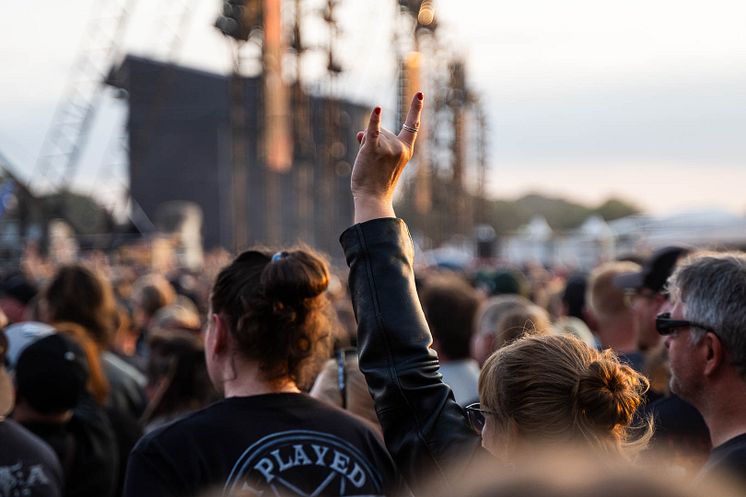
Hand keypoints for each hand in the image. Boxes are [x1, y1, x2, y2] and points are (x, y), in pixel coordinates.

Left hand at [350, 92, 423, 223]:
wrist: (372, 198)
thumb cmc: (377, 183)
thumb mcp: (382, 161)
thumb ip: (377, 143)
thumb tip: (362, 132)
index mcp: (406, 150)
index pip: (413, 126)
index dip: (416, 108)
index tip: (419, 94)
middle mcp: (400, 147)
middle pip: (384, 131)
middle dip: (375, 141)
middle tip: (374, 164)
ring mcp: (388, 148)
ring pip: (373, 132)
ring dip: (366, 144)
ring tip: (368, 164)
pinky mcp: (373, 149)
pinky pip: (373, 131)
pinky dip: (373, 121)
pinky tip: (377, 110)